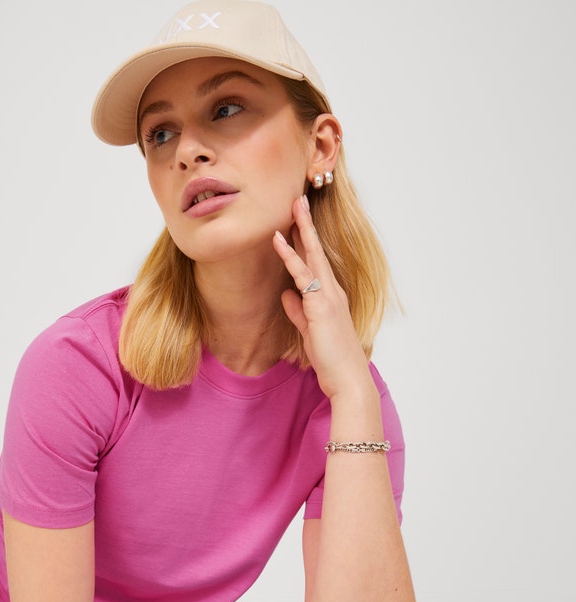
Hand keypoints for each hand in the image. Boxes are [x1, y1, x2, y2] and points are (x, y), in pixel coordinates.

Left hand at [273, 196, 370, 400]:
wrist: (347, 378)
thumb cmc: (331, 359)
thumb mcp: (309, 332)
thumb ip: (298, 312)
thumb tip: (286, 295)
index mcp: (330, 297)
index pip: (316, 262)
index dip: (306, 241)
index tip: (297, 220)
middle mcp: (332, 291)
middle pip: (317, 251)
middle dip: (306, 224)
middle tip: (299, 198)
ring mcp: (328, 296)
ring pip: (312, 255)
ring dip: (301, 229)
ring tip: (293, 204)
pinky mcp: (320, 305)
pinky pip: (302, 275)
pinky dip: (289, 256)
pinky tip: (278, 239)